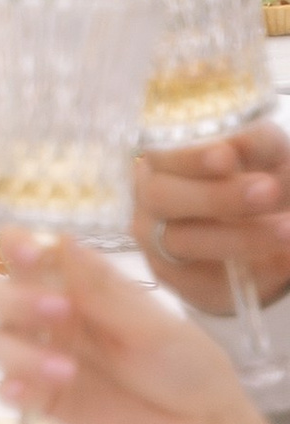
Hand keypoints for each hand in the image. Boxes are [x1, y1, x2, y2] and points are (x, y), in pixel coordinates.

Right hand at [0, 233, 253, 423]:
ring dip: (17, 351)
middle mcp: (50, 317)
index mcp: (77, 285)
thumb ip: (103, 291)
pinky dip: (11, 389)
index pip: (27, 253)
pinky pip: (8, 391)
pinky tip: (28, 393)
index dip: (16, 245)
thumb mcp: (153, 325)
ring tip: (65, 370)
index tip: (28, 252)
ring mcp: (42, 359)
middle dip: (14, 299)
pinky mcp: (43, 401)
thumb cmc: (185, 366)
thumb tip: (62, 239)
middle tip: (58, 312)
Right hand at [130, 122, 289, 318]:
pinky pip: (210, 283)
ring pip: (182, 242)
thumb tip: (235, 145)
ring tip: (288, 231)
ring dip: (239, 237)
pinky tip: (286, 261)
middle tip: (268, 191)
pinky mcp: (181, 283)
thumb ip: (251, 140)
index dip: (191, 156)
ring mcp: (156, 245)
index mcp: (160, 160)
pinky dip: (254, 272)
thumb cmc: (258, 177)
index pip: (159, 154)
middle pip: (162, 198)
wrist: (267, 227)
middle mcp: (147, 201)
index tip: (227, 157)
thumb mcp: (263, 152)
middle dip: (216, 196)